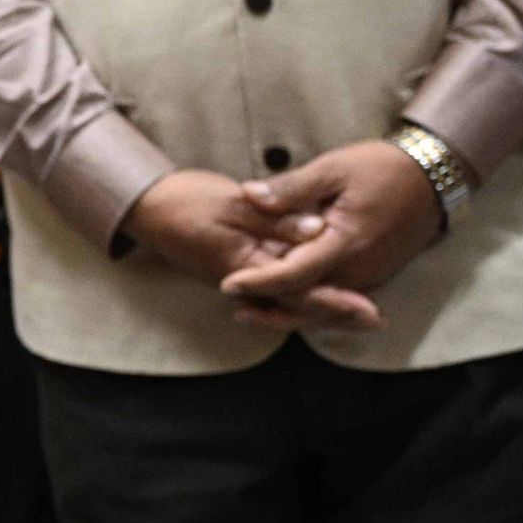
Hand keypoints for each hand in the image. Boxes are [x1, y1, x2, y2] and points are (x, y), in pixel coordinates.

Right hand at [123, 168, 382, 333]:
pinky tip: (320, 286)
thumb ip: (275, 217)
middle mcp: (246, 279)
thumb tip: (318, 230)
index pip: (299, 290)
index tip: (369, 312)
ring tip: (358, 311)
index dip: (337, 302)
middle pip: (299, 302)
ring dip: (324, 305)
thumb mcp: (231, 203)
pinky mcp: (240, 266)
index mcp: (246, 265)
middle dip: (337, 312)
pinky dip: (302, 289)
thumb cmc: (184, 202)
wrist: (146, 207)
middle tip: (376, 321)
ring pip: (290, 296)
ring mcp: (242, 275)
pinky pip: (278, 285)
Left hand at [218, 141, 442, 323]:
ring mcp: (370, 278)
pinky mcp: (374, 277)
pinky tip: (286, 300)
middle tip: (231, 304)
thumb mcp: (333, 169)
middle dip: (269, 306)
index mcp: (346, 243)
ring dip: (288, 311)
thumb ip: (291, 188)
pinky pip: (338, 300)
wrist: (434, 177)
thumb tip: (249, 195)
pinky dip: (311, 305)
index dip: (259, 283)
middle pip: (307, 301)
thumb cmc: (382, 168)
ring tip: (249, 311)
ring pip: (323, 307)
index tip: (228, 285)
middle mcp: (359, 270)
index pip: (294, 274)